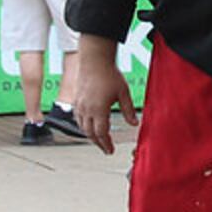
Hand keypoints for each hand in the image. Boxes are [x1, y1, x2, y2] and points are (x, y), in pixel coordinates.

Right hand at [74, 41, 135, 155]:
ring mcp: (79, 105)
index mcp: (99, 109)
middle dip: (98, 143)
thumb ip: (129, 110)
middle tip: (106, 149)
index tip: (110, 151)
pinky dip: (84, 126)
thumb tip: (135, 124)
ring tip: (100, 140)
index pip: (101, 133)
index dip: (106, 144)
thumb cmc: (110, 75)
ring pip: (82, 127)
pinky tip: (90, 127)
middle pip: (90, 133)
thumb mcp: (124, 93)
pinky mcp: (76, 100)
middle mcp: (86, 109)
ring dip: (90, 135)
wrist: (94, 61)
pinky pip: (78, 119)